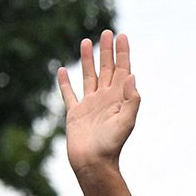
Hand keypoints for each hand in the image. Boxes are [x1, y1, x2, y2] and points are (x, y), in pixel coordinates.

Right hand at [57, 29, 141, 184]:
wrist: (93, 163)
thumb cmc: (111, 145)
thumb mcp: (126, 122)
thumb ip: (131, 100)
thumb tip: (132, 76)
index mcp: (118, 98)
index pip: (122, 70)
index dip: (123, 53)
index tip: (122, 36)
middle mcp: (105, 98)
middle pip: (106, 69)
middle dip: (107, 51)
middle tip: (107, 32)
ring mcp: (90, 105)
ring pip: (89, 76)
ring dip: (88, 59)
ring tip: (86, 41)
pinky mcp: (75, 113)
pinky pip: (69, 93)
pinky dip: (65, 82)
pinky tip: (62, 70)